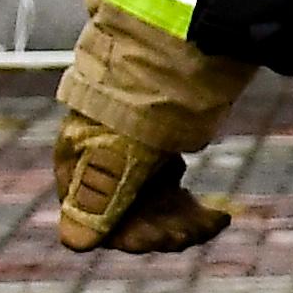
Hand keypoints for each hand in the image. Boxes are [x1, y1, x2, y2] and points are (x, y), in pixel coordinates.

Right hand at [51, 115, 230, 254]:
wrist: (175, 50)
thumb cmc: (139, 97)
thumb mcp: (122, 147)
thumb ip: (99, 193)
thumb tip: (73, 242)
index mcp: (78, 168)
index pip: (95, 223)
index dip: (131, 236)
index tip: (166, 237)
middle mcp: (99, 171)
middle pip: (128, 221)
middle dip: (165, 232)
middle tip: (199, 230)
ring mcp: (130, 165)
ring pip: (153, 214)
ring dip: (184, 225)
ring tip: (218, 222)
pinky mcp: (158, 158)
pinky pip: (171, 199)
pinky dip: (193, 212)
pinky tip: (219, 216)